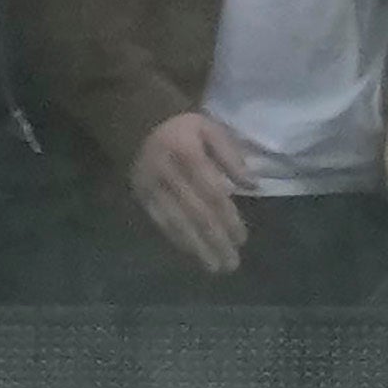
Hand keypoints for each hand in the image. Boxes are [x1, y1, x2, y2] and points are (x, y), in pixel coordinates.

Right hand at [129, 110, 253, 273]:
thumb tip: (253, 185)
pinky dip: (176, 240)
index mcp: (188, 156)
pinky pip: (160, 223)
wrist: (135, 121)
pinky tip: (191, 253)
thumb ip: (231, 156)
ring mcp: (151, 190)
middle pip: (196, 214)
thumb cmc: (182, 126)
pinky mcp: (140, 198)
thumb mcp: (211, 129)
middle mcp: (168, 177)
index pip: (212, 194)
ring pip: (176, 224)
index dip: (228, 218)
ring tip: (215, 267)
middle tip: (231, 264)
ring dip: (196, 248)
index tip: (242, 239)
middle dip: (215, 241)